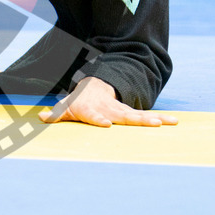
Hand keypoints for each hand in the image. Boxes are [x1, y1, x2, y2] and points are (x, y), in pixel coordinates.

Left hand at [38, 77, 178, 127]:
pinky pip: (146, 118)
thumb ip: (55, 114)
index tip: (106, 125)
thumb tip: (41, 117)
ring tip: (169, 122)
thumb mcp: (66, 108)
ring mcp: (121, 112)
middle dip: (137, 120)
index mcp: (92, 110)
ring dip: (154, 119)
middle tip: (152, 123)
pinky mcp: (131, 115)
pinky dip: (160, 119)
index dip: (100, 120)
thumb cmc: (78, 103)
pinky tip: (174, 122)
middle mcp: (109, 110)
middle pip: (124, 116)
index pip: (96, 116)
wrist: (92, 89)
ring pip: (139, 116)